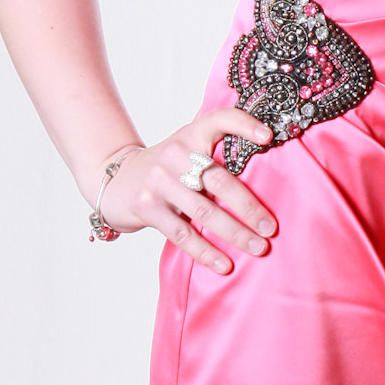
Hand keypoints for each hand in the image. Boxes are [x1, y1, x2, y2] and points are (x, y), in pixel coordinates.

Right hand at [94, 106, 275, 273]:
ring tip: (258, 248)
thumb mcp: (185, 148)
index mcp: (190, 135)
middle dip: (249, 207)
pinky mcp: (147, 207)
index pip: (219, 120)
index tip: (268, 136)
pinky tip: (225, 265)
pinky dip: (206, 252)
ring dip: (235, 233)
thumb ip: (215, 149)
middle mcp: (175, 155)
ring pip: (204, 211)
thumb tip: (268, 163)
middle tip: (271, 228)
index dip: (244, 124)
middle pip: (219, 180)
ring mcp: (159, 181)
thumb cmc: (165, 168)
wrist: (114, 180)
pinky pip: (183, 234)